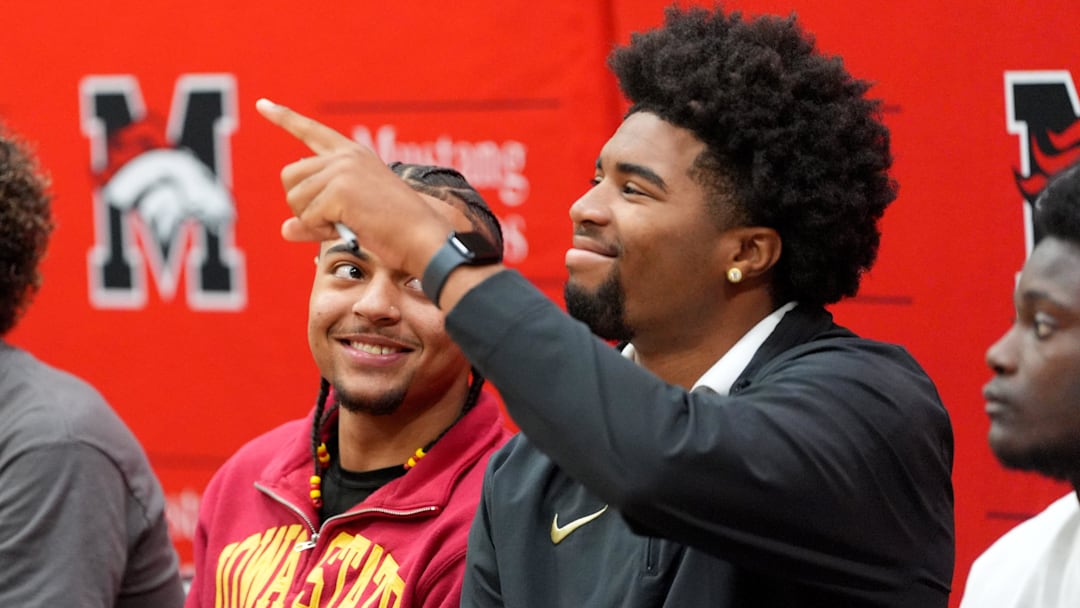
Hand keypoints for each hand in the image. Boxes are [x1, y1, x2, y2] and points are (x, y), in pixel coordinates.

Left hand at [255, 98, 449, 273]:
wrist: (422, 238)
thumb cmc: (396, 231)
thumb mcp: (350, 218)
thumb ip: (315, 219)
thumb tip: (284, 229)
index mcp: (353, 155)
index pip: (312, 131)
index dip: (284, 118)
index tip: (262, 104)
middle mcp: (345, 157)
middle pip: (289, 176)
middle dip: (301, 205)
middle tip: (330, 221)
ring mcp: (342, 171)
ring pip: (294, 199)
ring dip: (311, 221)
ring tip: (344, 225)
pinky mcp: (340, 191)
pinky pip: (307, 217)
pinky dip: (321, 231)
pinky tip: (348, 229)